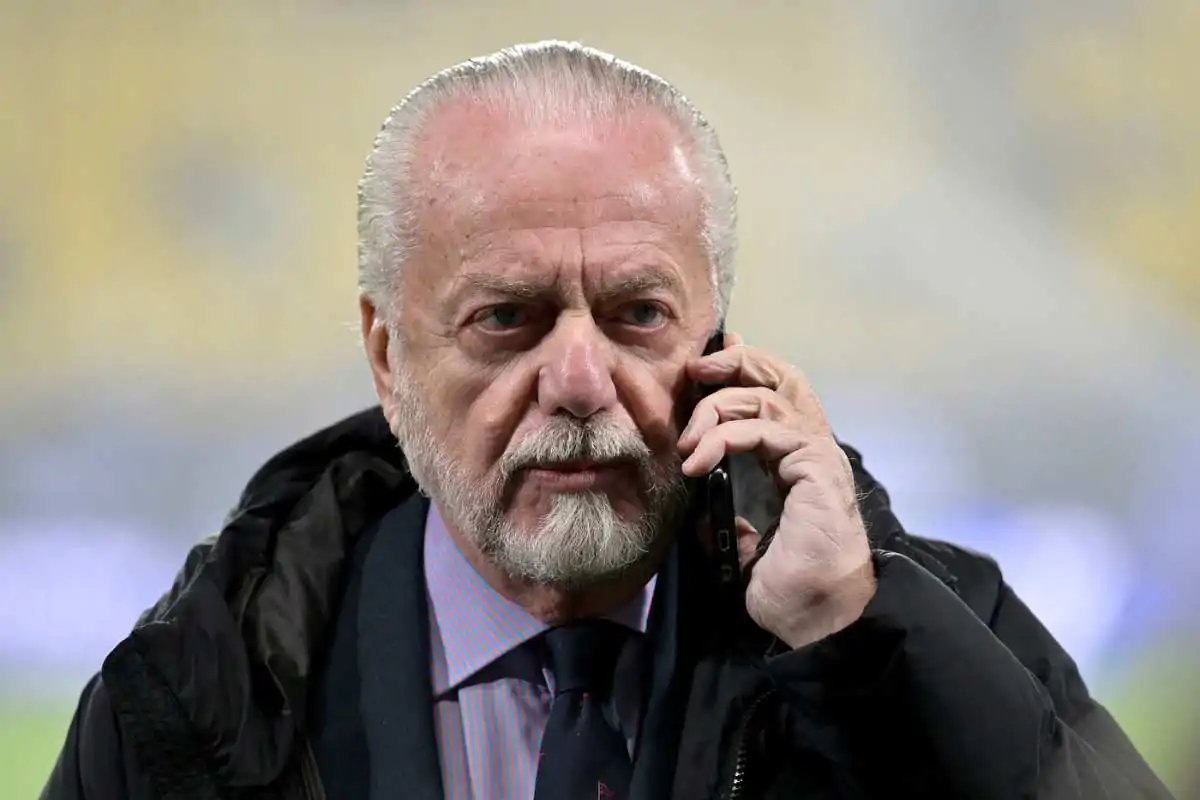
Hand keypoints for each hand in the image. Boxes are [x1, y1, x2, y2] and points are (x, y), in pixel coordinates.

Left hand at [678, 333, 875, 648]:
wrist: (816, 618)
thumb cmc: (788, 586)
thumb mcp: (743, 543)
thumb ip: (727, 516)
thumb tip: (699, 507)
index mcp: (796, 460)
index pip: (774, 394)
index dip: (742, 370)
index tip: (704, 365)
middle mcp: (812, 448)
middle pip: (782, 376)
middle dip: (737, 363)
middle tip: (696, 370)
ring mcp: (818, 455)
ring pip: (768, 396)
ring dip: (717, 407)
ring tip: (687, 442)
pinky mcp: (817, 467)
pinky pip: (767, 429)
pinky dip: (725, 437)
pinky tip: (698, 462)